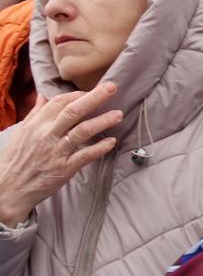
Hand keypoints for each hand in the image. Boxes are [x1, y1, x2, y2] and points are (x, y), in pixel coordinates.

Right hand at [0, 81, 121, 222]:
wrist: (8, 187)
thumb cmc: (16, 159)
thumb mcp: (22, 133)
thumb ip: (35, 114)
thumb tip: (43, 97)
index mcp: (37, 124)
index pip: (60, 102)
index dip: (79, 94)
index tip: (93, 91)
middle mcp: (47, 135)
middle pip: (73, 111)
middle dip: (94, 98)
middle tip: (112, 88)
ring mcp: (57, 151)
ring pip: (82, 131)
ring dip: (102, 121)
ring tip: (118, 115)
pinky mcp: (64, 168)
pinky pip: (85, 155)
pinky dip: (100, 148)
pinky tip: (112, 141)